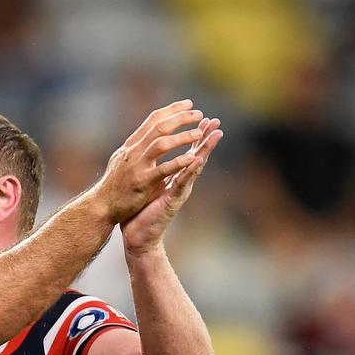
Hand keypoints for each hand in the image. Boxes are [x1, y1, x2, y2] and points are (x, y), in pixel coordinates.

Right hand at [93, 100, 208, 223]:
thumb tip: (145, 135)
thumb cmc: (114, 185)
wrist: (101, 206)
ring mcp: (137, 166)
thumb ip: (135, 148)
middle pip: (159, 127)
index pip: (153, 120)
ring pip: (161, 144)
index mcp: (131, 145)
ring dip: (182, 137)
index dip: (172, 110)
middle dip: (180, 118)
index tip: (188, 104)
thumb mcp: (122, 160)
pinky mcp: (141, 182)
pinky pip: (163, 169)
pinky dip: (178, 162)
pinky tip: (193, 158)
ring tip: (199, 133)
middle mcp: (133, 151)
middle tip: (198, 113)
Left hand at [121, 117, 222, 255]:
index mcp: (173, 176)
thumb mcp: (150, 185)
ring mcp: (178, 191)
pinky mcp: (172, 201)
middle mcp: (180, 182)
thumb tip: (154, 154)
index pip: (187, 151)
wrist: (138, 237)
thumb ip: (157, 171)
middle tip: (216, 121)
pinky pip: (181, 183)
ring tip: (215, 135)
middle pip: (196, 155)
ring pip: (194, 166)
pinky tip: (196, 159)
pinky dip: (189, 171)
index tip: (202, 117)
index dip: (194, 135)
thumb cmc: (142, 211)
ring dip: (205, 150)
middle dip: (205, 138)